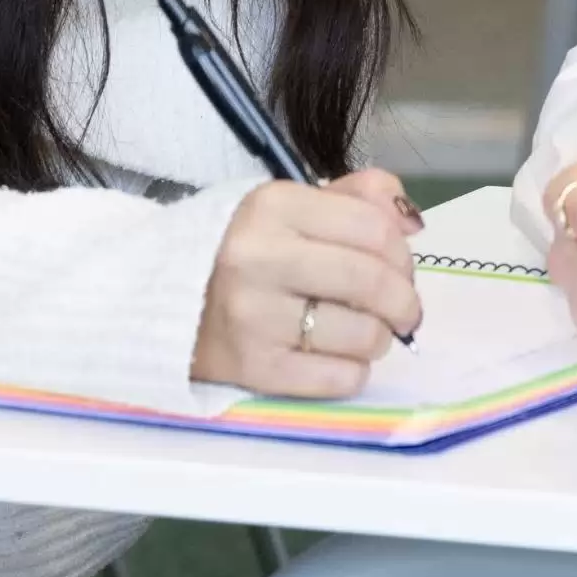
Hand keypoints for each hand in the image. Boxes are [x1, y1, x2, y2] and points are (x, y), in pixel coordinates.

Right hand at [192, 170, 424, 397]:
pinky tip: (340, 358)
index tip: (401, 267)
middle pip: (372, 281)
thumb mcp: (291, 205)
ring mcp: (253, 316)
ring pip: (362, 334)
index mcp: (273, 206)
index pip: (372, 227)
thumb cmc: (243, 249)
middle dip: (405, 300)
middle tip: (405, 310)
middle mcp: (260, 258)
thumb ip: (358, 198)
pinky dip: (354, 371)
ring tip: (367, 332)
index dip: (402, 251)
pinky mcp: (252, 369)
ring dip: (381, 337)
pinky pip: (337, 378)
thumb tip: (412, 222)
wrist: (165, 301)